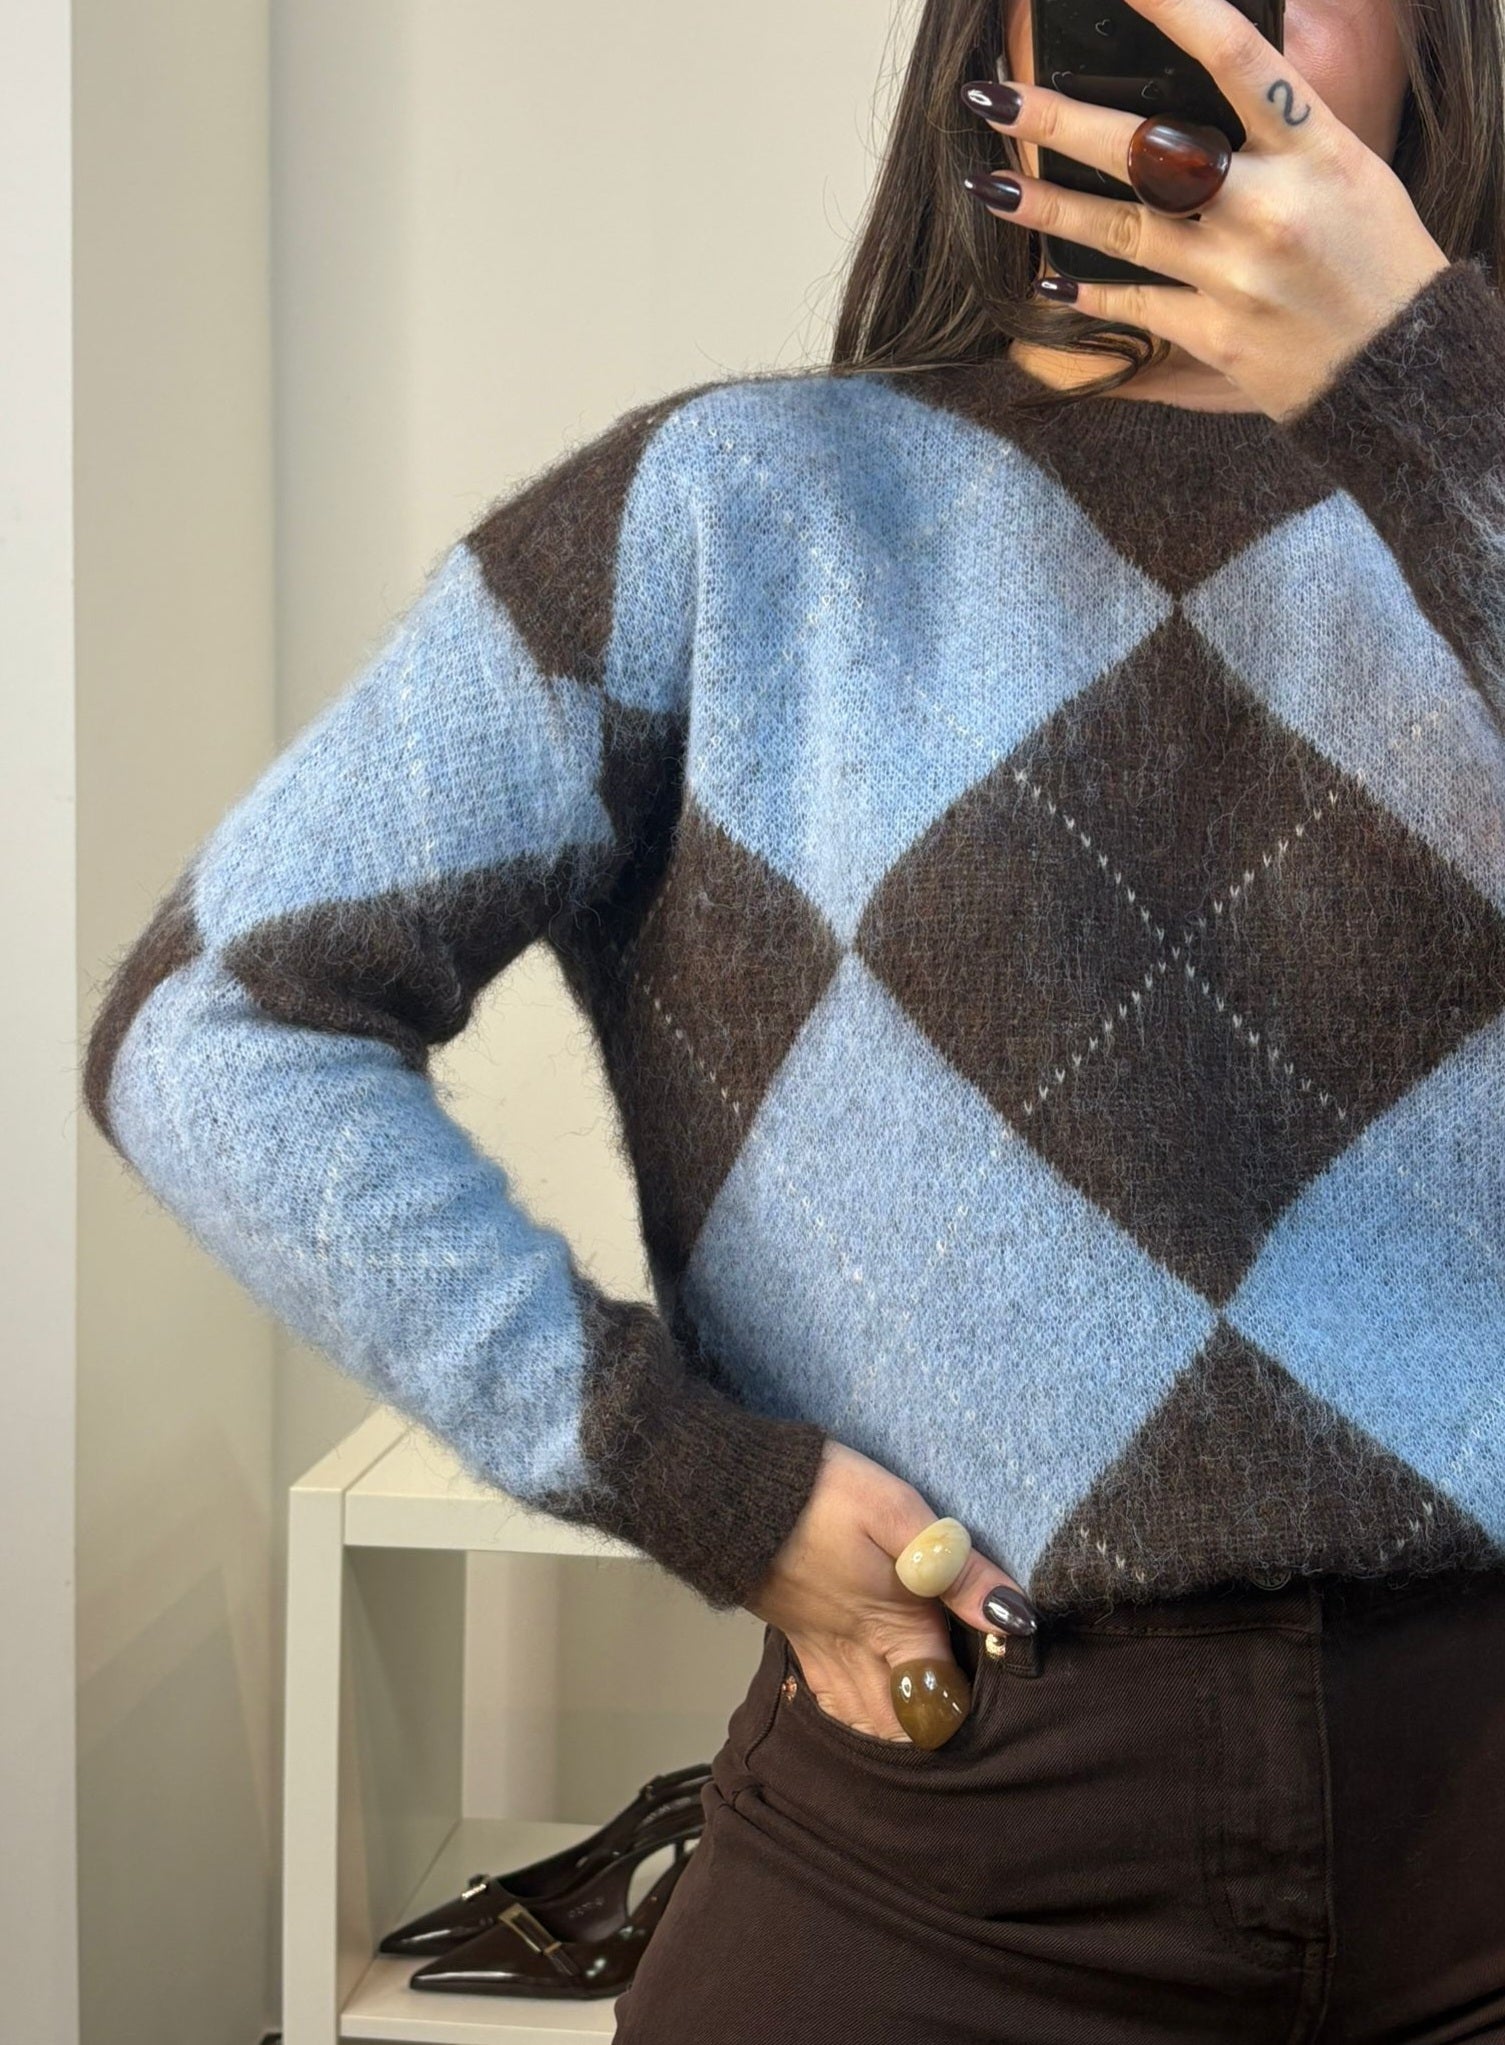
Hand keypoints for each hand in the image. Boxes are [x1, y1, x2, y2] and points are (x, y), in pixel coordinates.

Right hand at [744, 1438, 1037, 1741]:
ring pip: (864, 1722)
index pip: (941, 1699)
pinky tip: (871, 1704)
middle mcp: (858, 1653)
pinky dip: (857, 1716)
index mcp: (893, 1627)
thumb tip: (1015, 1616)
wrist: (728, 1488)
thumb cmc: (821, 1495)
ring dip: (894, 1731)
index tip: (994, 1695)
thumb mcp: (897, 1512)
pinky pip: (831, 1701)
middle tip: (961, 1718)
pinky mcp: (796, 1637)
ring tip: (921, 1719)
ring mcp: (821, 1650)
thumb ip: (956, 1567)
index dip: (969, 1707)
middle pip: (900, 1728)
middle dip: (930, 1734)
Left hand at [962, 0, 1449, 421]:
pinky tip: (1043, 284)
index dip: (1174, 10)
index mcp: (1313, 147)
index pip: (1235, 57)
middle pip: (1149, 149)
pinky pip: (1135, 307)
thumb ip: (1273, 131)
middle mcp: (1269, 205)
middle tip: (994, 99)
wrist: (1401, 369)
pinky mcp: (1215, 336)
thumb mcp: (1344, 167)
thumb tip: (1189, 91)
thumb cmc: (1375, 257)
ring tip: (988, 186)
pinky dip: (1087, 295)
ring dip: (1048, 207)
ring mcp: (1237, 275)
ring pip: (1124, 229)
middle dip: (1062, 123)